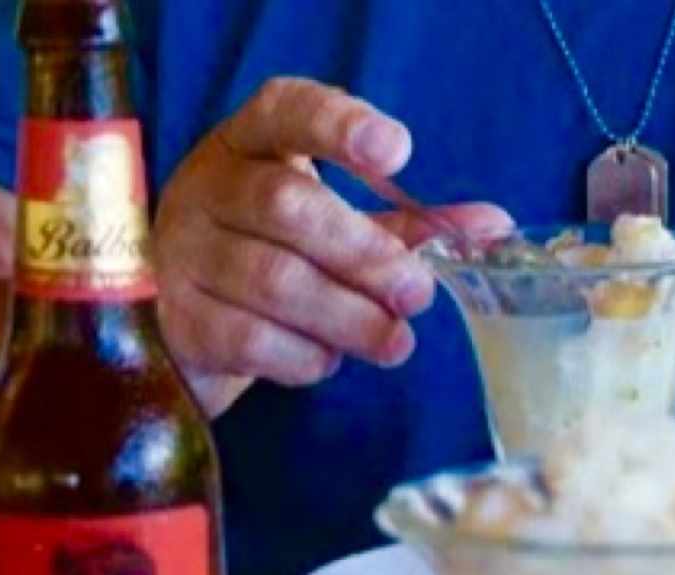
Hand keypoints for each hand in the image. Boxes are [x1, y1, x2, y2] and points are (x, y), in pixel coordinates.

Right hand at [152, 77, 511, 416]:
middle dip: (364, 254)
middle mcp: (208, 187)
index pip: (288, 112)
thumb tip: (495, 226)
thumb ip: (408, 227)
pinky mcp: (182, 322)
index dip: (340, 127)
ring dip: (347, 317)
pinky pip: (252, 340)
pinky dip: (304, 356)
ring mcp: (186, 254)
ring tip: (395, 343)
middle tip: (418, 293)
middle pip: (289, 208)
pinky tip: (330, 361)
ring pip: (274, 281)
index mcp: (249, 144)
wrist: (180, 322)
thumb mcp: (333, 229)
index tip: (398, 153)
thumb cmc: (269, 259)